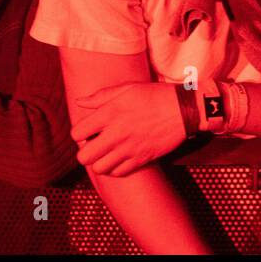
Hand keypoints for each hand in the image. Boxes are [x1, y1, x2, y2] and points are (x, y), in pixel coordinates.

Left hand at [70, 82, 186, 176]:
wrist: (183, 109)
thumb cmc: (154, 95)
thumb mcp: (127, 88)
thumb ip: (100, 96)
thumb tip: (79, 102)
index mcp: (110, 113)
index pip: (77, 133)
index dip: (79, 133)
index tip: (87, 130)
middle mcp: (117, 133)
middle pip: (84, 157)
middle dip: (85, 152)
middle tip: (94, 145)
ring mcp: (129, 148)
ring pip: (99, 169)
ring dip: (99, 162)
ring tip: (106, 152)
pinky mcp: (141, 159)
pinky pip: (118, 173)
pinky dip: (115, 168)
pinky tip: (119, 157)